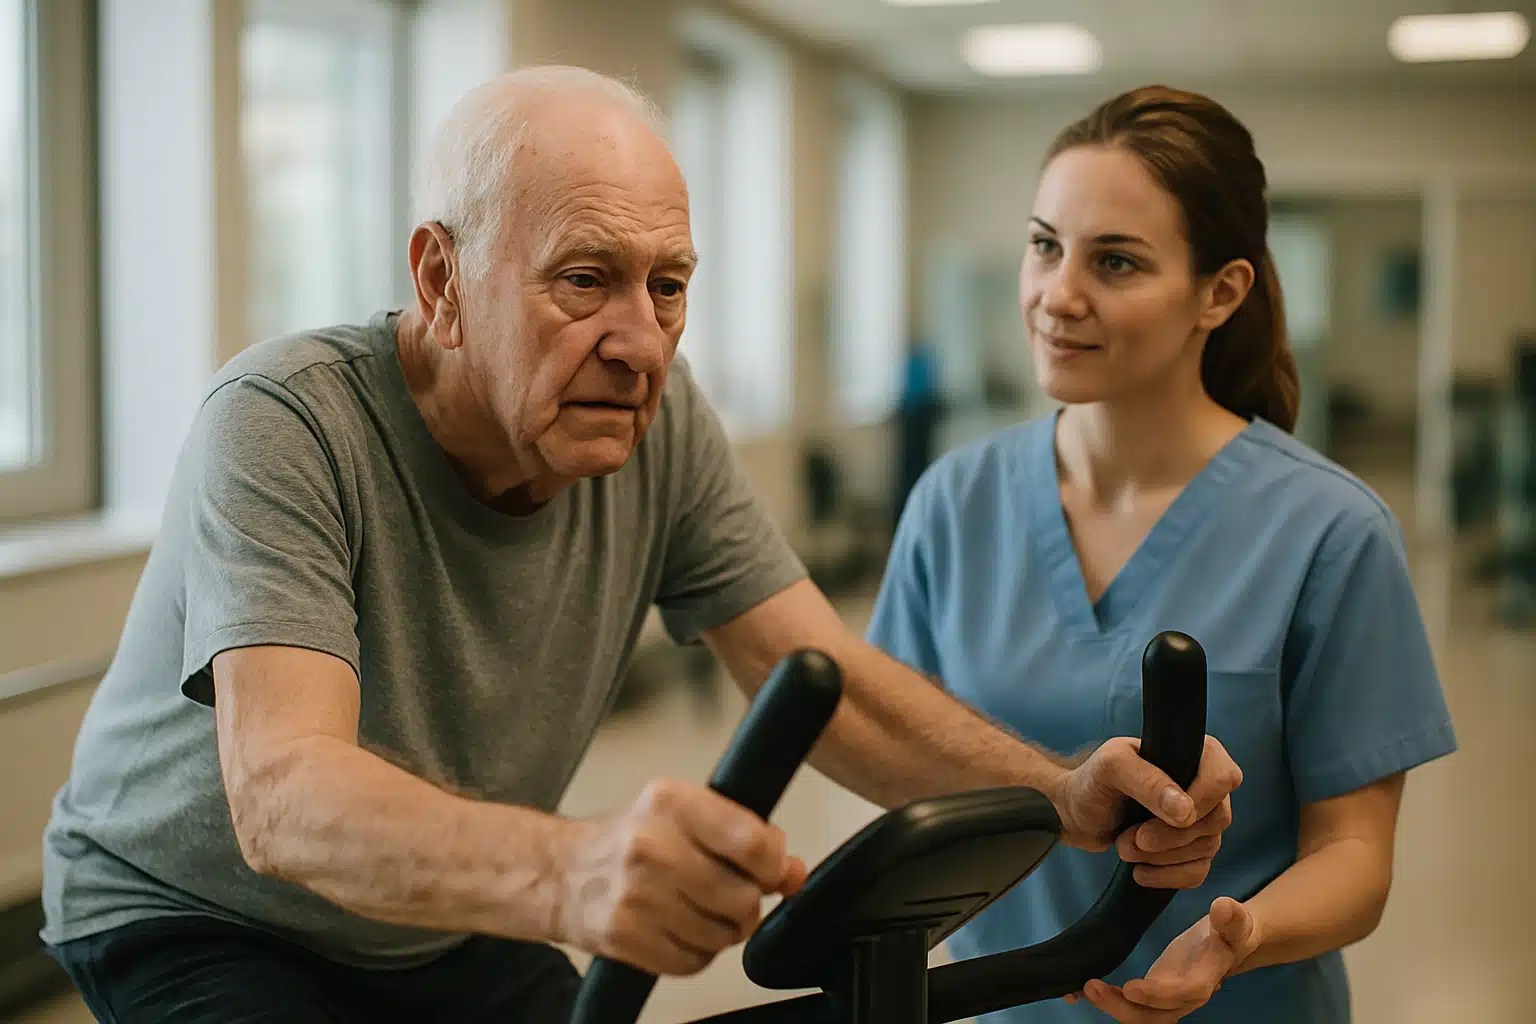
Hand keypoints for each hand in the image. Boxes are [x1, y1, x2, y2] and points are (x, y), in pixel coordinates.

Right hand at [552, 778, 806, 975]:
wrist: (565, 872)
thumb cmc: (631, 838)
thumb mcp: (688, 816)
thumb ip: (746, 838)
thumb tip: (793, 872)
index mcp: (671, 802)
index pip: (752, 842)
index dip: (773, 864)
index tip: (768, 868)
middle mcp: (651, 846)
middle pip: (743, 897)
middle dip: (748, 902)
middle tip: (731, 893)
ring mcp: (635, 895)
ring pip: (723, 935)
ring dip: (723, 930)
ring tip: (700, 910)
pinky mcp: (624, 936)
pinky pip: (694, 961)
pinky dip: (697, 952)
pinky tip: (679, 929)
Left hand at [1047, 735, 1241, 887]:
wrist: (1075, 814)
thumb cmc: (1092, 781)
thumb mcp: (1111, 768)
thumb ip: (1146, 781)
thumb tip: (1185, 811)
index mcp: (1191, 754)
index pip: (1225, 776)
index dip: (1203, 800)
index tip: (1170, 815)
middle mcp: (1201, 785)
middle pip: (1216, 819)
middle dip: (1172, 835)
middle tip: (1134, 837)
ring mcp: (1198, 819)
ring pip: (1208, 848)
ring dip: (1163, 856)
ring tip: (1124, 847)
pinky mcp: (1189, 849)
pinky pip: (1198, 871)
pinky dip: (1169, 876)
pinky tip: (1140, 871)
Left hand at [1065, 896, 1259, 1020]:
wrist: (1228, 942)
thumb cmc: (1230, 930)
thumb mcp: (1235, 922)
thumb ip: (1230, 918)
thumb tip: (1222, 906)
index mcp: (1206, 979)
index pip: (1184, 993)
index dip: (1158, 994)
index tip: (1131, 987)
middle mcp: (1185, 997)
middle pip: (1156, 1015)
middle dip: (1123, 1007)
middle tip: (1092, 987)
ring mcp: (1168, 999)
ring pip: (1140, 1016)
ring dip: (1111, 1006)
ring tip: (1083, 988)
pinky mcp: (1153, 993)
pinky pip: (1131, 1005)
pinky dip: (1108, 1000)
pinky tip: (1082, 989)